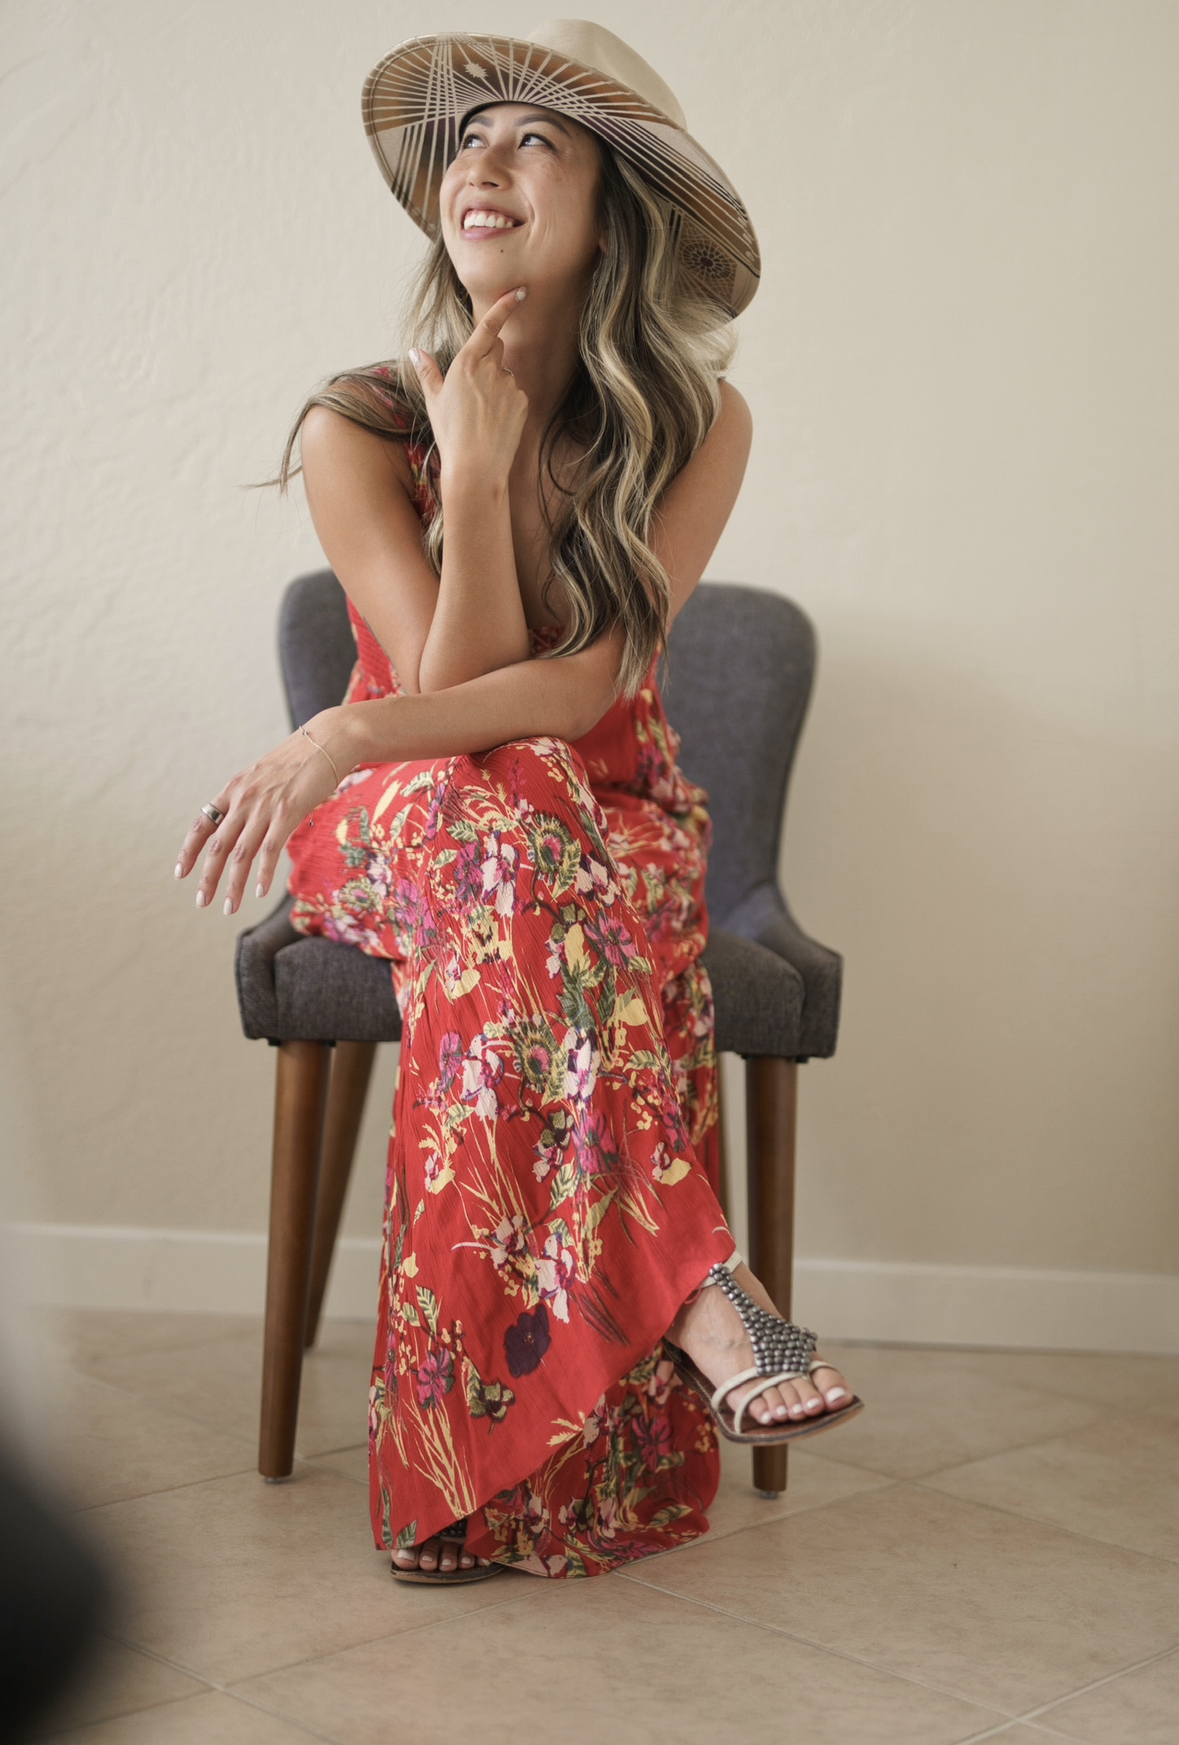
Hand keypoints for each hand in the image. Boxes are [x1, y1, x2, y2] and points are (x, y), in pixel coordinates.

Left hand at [174, 709, 351, 914]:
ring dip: (233, 885)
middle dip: (207, 878)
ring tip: (229, 907)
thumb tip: (248, 823)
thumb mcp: (265, 776)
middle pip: (217, 846)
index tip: (180, 873)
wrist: (327, 741)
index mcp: (234, 789)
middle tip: (202, 902)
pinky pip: (269, 850)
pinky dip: (262, 874)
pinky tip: (259, 892)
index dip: (189, 850)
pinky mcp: (287, 813)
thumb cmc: (300, 760)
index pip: (202, 825)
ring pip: (241, 855)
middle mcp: (243, 799)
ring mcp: (264, 807)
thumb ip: (252, 799)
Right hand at [410, 287, 528, 485]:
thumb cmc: (450, 434)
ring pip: (505, 375)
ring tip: (481, 416)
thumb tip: (416, 351)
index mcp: (466, 363)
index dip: (506, 306)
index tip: (521, 291)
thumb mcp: (433, 401)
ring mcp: (509, 385)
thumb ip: (427, 372)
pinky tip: (495, 424)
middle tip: (474, 388)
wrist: (476, 468)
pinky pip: (515, 395)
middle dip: (489, 358)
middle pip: (497, 348)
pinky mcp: (522, 402)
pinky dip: (507, 404)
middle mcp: (491, 369)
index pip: (490, 326)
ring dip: (496, 386)